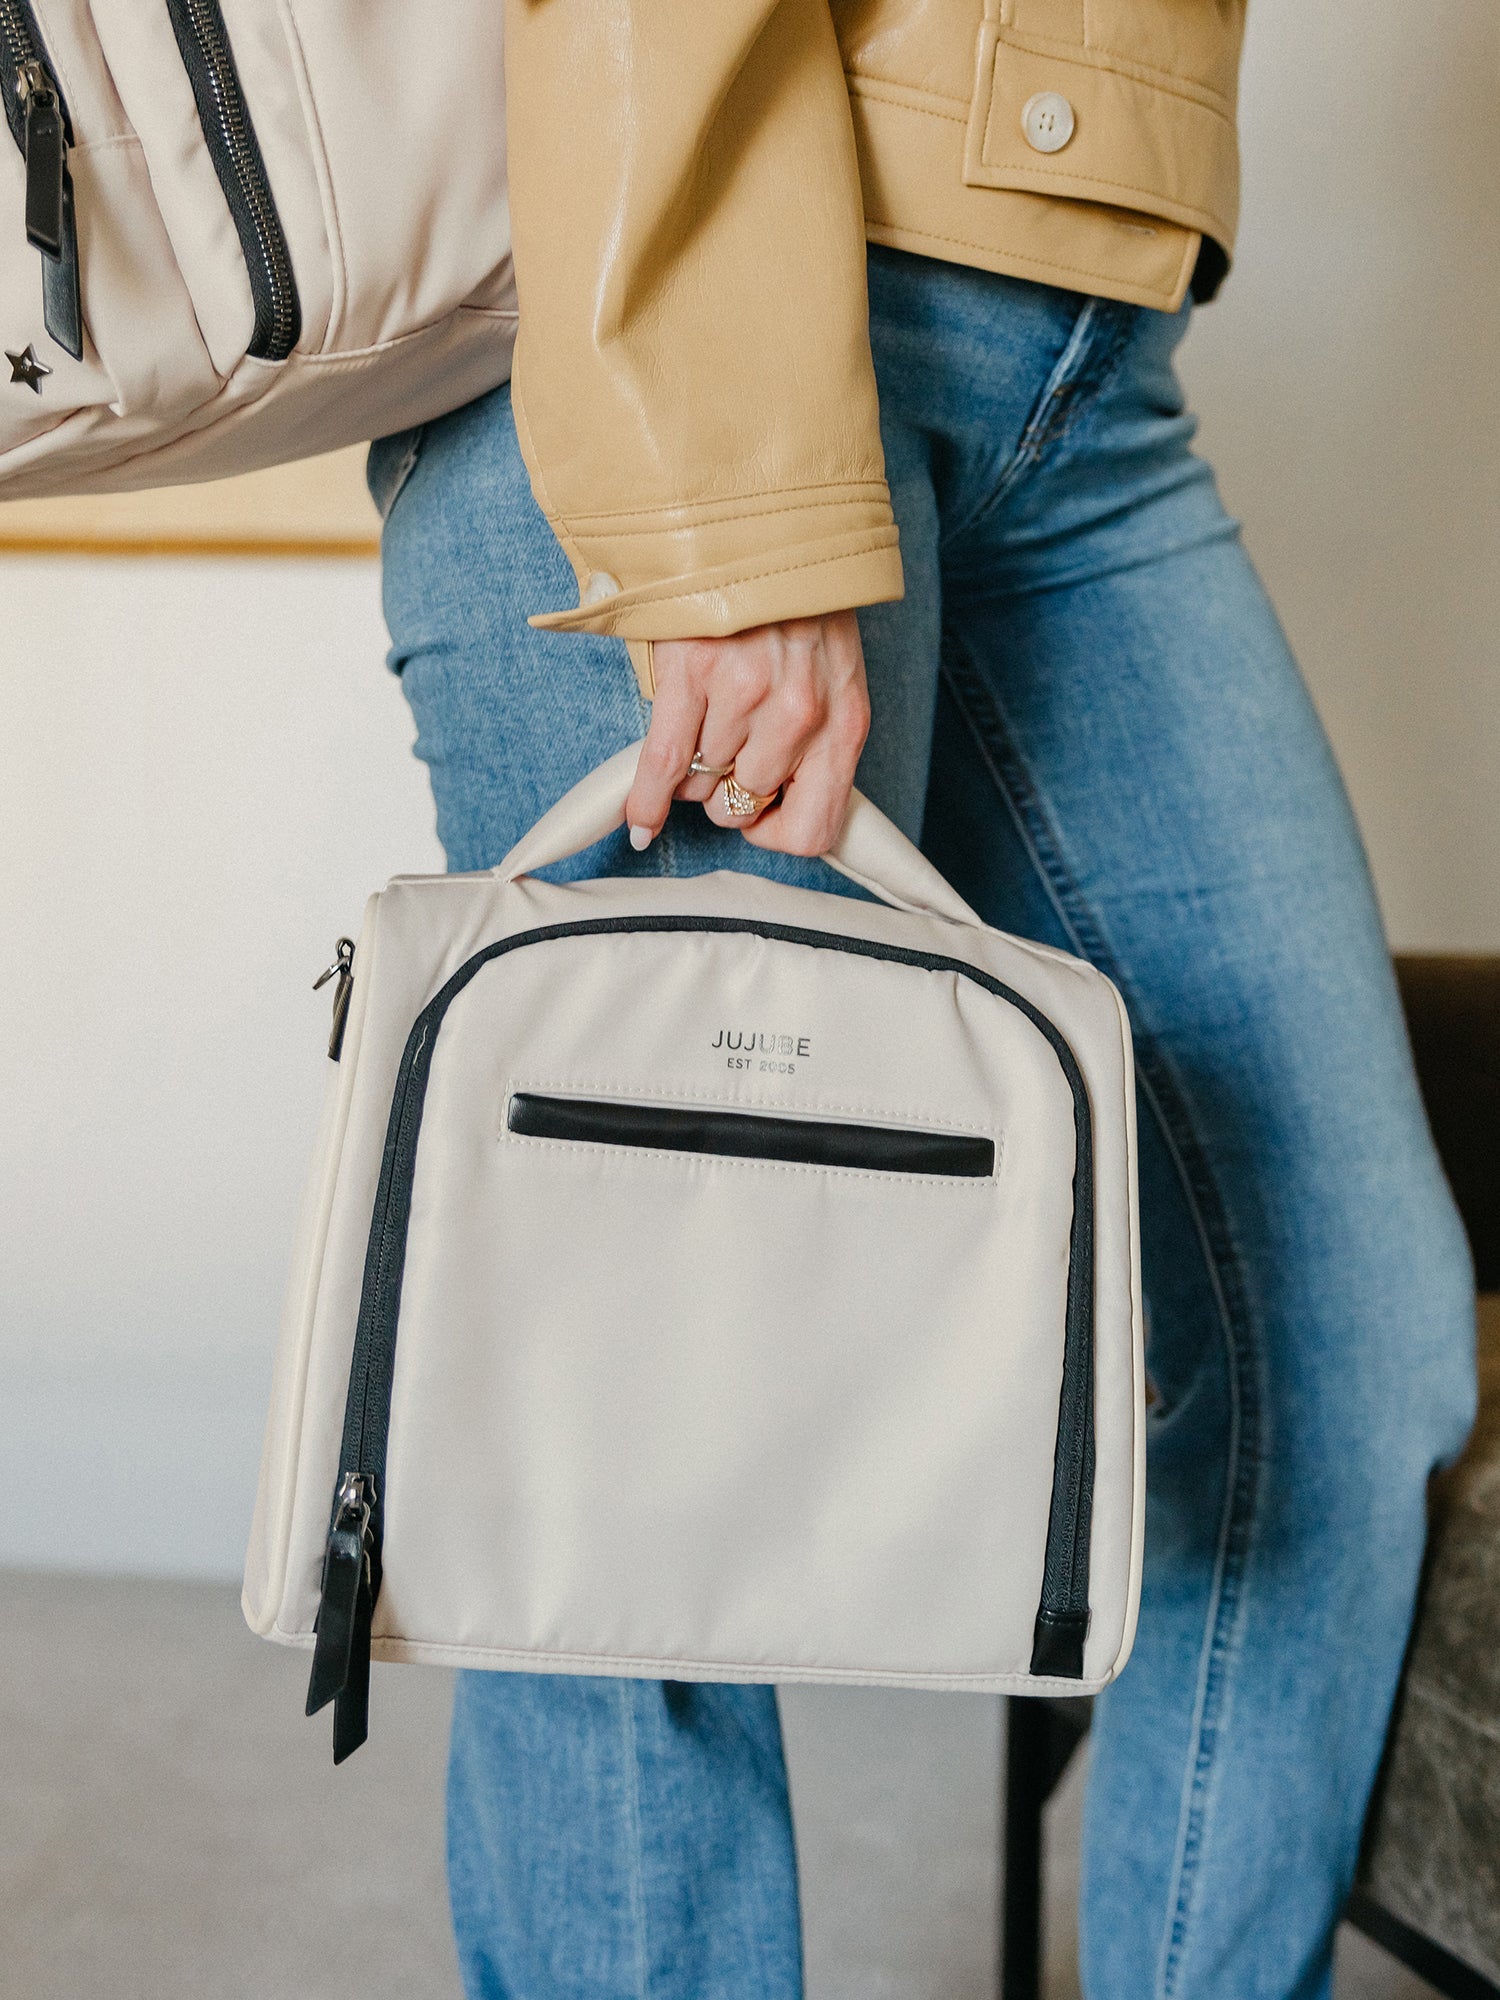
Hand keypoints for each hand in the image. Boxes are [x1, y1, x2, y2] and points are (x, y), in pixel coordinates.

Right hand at [624, 611, 869, 858]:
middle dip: (724, 790)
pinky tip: (640, 821)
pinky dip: (646, 800)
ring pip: (701, 781)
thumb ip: (817, 741)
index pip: (813, 829)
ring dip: (693, 764)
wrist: (765, 527)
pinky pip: (664, 765)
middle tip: (722, 751)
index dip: (776, 832)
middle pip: (743, 804)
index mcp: (844, 724)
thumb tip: (771, 801)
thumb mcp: (834, 678)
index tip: (760, 813)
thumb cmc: (799, 608)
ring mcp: (746, 696)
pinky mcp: (694, 674)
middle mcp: (800, 716)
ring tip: (701, 719)